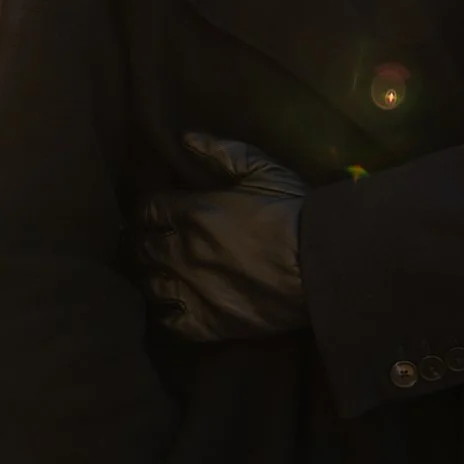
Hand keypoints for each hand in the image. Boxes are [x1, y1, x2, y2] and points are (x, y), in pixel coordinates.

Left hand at [137, 133, 308, 340]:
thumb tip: (184, 139)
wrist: (320, 264)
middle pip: (142, 247)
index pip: (147, 209)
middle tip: (157, 241)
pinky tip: (177, 304)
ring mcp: (191, 290)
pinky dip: (168, 312)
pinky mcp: (206, 324)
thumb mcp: (263, 170)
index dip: (151, 209)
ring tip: (164, 273)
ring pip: (150, 284)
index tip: (158, 211)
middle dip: (146, 241)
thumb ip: (221, 152)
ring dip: (154, 275)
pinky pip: (169, 321)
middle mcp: (181, 252)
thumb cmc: (292, 212)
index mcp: (191, 212)